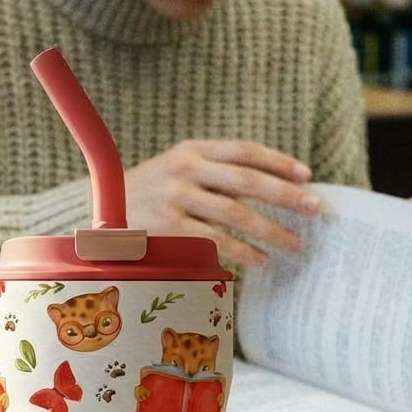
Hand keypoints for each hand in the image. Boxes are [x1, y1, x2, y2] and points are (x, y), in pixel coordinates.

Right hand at [123, 139, 320, 266]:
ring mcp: (176, 198)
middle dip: (286, 195)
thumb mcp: (173, 173)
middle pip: (247, 180)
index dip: (279, 162)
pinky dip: (242, 252)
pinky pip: (216, 241)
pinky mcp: (169, 228)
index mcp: (191, 150)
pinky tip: (260, 261)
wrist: (96, 219)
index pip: (244, 151)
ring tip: (295, 244)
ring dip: (271, 230)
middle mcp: (185, 169)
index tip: (307, 175)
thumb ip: (210, 174)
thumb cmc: (143, 199)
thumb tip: (262, 190)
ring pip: (236, 213)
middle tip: (315, 209)